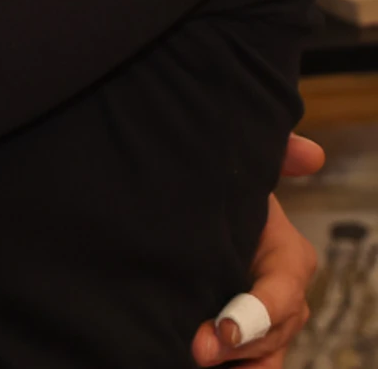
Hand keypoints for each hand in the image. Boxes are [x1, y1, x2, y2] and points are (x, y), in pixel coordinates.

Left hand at [190, 134, 324, 365]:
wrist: (186, 225)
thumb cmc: (218, 197)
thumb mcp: (240, 176)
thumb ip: (274, 157)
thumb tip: (312, 152)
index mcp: (289, 258)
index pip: (284, 290)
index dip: (259, 312)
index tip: (223, 329)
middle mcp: (284, 299)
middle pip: (273, 334)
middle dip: (238, 346)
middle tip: (197, 350)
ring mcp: (265, 327)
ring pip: (264, 359)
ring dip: (239, 365)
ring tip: (194, 362)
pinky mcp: (243, 346)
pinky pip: (251, 368)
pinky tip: (189, 364)